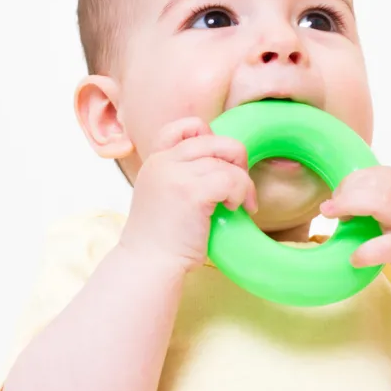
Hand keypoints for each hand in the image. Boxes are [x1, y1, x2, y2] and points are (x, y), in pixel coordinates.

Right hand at [118, 117, 258, 272]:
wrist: (148, 264)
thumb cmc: (162, 239)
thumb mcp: (164, 194)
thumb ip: (182, 174)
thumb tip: (222, 164)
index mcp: (156, 160)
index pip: (186, 126)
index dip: (210, 137)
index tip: (217, 165)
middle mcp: (163, 162)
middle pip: (214, 139)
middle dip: (235, 159)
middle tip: (239, 185)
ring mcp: (176, 175)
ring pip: (227, 162)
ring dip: (242, 183)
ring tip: (239, 204)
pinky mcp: (191, 192)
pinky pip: (231, 179)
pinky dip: (241, 192)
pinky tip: (234, 209)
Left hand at [319, 166, 390, 307]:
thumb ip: (390, 207)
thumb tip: (353, 202)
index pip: (381, 173)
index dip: (355, 180)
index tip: (340, 197)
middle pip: (377, 182)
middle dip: (347, 190)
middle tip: (330, 209)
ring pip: (380, 202)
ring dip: (350, 206)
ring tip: (335, 220)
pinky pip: (386, 246)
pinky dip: (366, 250)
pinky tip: (355, 258)